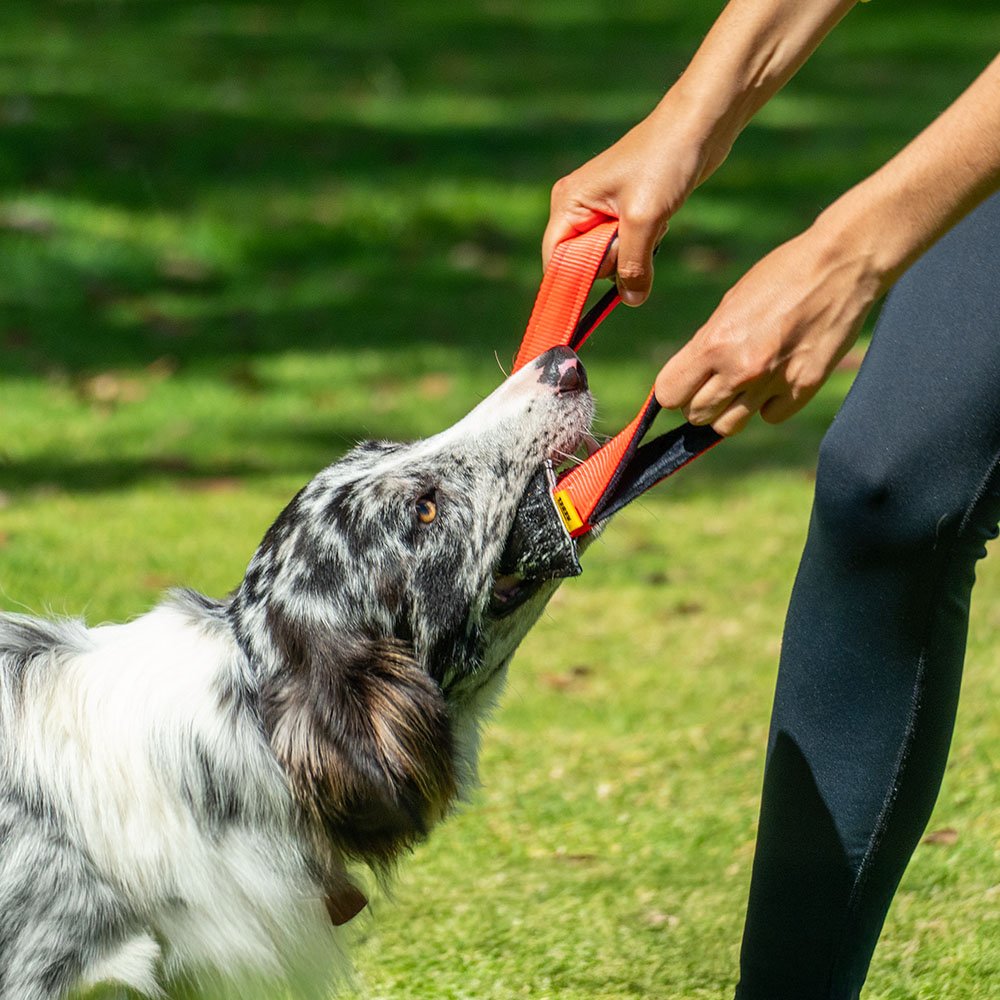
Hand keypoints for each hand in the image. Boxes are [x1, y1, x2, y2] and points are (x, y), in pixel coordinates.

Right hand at [543, 103, 731, 305]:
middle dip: (613, 262)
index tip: (591, 302)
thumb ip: (633, 265)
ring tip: (652, 220)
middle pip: (584, 263)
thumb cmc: (665, 161)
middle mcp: (579, 208)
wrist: (700, 126)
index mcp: (569, 203)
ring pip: (611, 259)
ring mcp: (603, 211)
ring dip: (634, 253)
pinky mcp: (626, 213)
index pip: (556, 260)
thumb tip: (631, 300)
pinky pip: (630, 248)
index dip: (572, 283)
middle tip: (636, 234)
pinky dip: (646, 244)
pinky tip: (660, 218)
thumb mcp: (645, 220)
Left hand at [654, 222, 884, 435]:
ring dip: (731, 410)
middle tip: (717, 380)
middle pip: (696, 416)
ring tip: (745, 382)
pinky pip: (770, 416)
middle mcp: (740, 369)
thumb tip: (691, 376)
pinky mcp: (804, 389)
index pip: (668, 394)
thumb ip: (708, 345)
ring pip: (729, 427)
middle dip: (701, 401)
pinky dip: (770, 404)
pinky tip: (777, 378)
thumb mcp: (731, 304)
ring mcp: (773, 383)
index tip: (685, 380)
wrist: (841, 264)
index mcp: (714, 343)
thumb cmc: (781, 275)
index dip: (674, 389)